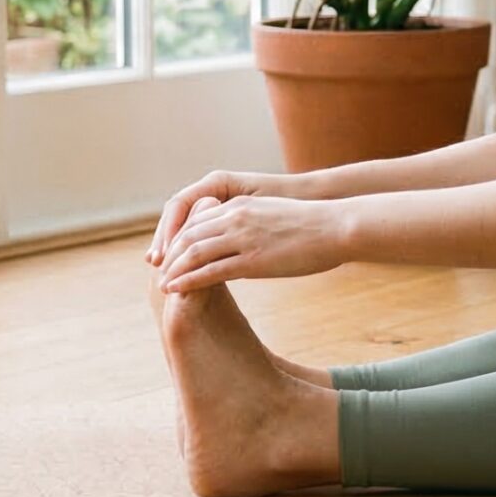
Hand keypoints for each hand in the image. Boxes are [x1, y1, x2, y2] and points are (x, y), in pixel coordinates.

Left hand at [157, 196, 347, 290]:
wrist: (337, 227)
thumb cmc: (313, 225)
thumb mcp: (273, 216)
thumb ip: (251, 224)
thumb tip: (241, 241)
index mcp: (240, 206)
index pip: (196, 219)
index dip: (178, 238)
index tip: (170, 254)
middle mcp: (235, 218)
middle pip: (187, 235)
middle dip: (169, 255)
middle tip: (159, 271)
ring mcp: (242, 238)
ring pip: (192, 253)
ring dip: (173, 270)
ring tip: (162, 285)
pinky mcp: (251, 260)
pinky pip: (209, 271)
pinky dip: (187, 281)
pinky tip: (177, 290)